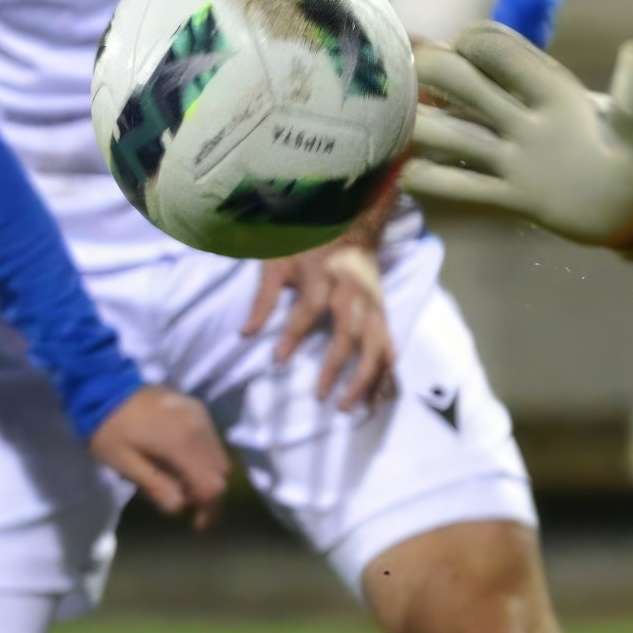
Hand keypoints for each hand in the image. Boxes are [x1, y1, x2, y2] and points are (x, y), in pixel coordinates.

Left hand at [88, 386, 232, 523]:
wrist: (103, 384)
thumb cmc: (109, 428)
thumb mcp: (124, 463)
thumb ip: (157, 486)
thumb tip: (180, 507)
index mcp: (182, 442)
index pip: (211, 485)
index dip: (209, 511)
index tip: (199, 527)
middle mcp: (199, 427)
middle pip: (221, 472)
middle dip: (209, 495)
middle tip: (189, 507)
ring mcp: (200, 415)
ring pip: (219, 457)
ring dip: (207, 477)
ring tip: (183, 487)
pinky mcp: (197, 408)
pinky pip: (212, 441)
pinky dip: (204, 459)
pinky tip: (183, 464)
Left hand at [248, 239, 400, 415]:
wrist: (354, 225)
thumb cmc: (308, 246)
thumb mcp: (279, 262)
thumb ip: (263, 297)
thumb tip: (244, 334)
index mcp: (324, 276)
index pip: (309, 308)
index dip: (294, 334)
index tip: (277, 360)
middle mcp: (353, 293)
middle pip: (350, 332)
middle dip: (336, 366)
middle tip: (320, 396)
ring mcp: (373, 305)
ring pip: (376, 345)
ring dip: (365, 378)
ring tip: (346, 406)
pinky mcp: (383, 314)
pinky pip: (388, 346)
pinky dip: (384, 373)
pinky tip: (374, 398)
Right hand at [403, 27, 632, 262]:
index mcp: (551, 90)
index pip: (499, 48)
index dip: (473, 42)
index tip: (463, 49)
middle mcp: (522, 118)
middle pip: (458, 79)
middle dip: (433, 75)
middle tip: (425, 96)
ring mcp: (510, 158)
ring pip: (446, 132)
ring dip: (425, 131)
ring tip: (420, 142)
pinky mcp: (508, 198)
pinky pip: (455, 187)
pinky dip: (427, 179)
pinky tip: (417, 177)